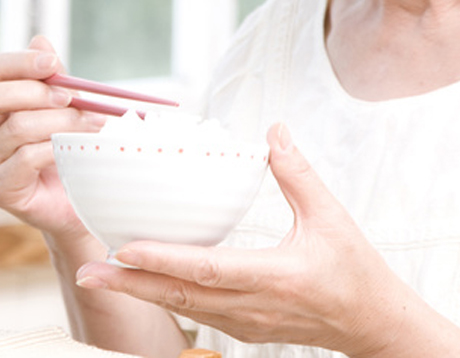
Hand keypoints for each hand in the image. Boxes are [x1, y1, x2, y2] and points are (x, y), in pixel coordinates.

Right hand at [0, 36, 106, 242]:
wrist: (80, 203)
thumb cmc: (69, 151)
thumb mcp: (64, 108)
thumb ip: (52, 79)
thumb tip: (41, 40)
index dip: (20, 62)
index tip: (54, 63)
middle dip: (33, 92)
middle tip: (70, 97)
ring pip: (16, 128)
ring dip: (59, 121)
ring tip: (91, 123)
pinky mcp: (0, 189)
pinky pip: (27, 158)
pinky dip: (57, 148)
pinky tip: (77, 149)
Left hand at [73, 123, 435, 355]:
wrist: (374, 325)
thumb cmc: (356, 271)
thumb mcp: (332, 217)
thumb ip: (298, 173)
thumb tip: (273, 130)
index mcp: (276, 276)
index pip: (209, 269)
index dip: (164, 259)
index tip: (124, 249)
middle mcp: (253, 306)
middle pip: (180, 296)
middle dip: (129, 285)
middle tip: (86, 271)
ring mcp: (245, 322)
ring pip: (182, 308)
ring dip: (138, 293)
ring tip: (97, 276)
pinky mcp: (243, 328)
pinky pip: (194, 313)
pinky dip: (162, 297)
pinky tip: (138, 284)